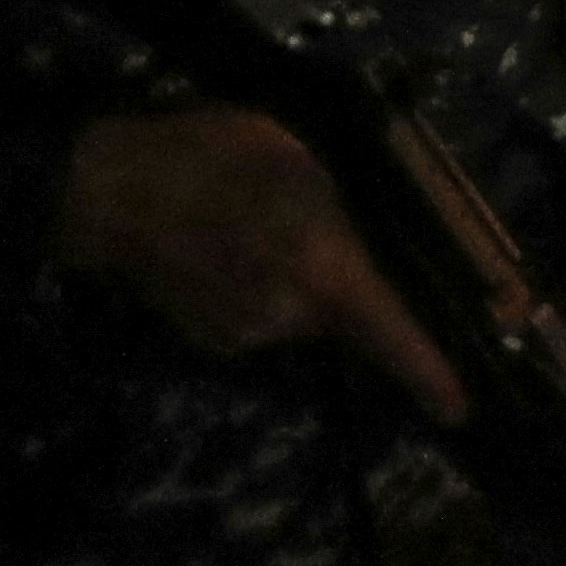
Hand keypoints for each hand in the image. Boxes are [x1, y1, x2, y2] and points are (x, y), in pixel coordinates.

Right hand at [56, 107, 465, 424]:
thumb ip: (347, 208)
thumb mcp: (300, 158)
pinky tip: (237, 252)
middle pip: (351, 316)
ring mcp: (249, 333)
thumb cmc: (211, 154)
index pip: (390, 331)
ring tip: (265, 228)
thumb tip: (380, 242)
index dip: (430, 374)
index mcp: (323, 266)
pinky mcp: (216, 341)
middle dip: (355, 286)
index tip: (459, 410)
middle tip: (321, 228)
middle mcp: (290, 313)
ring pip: (307, 315)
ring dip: (306, 283)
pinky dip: (268, 292)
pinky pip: (268, 318)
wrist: (106, 192)